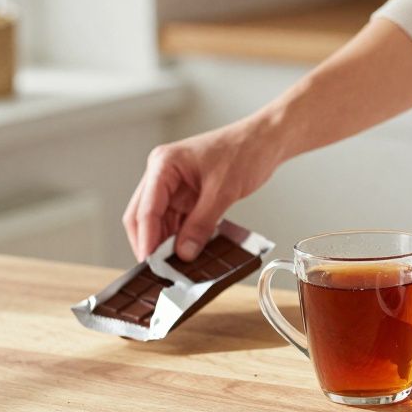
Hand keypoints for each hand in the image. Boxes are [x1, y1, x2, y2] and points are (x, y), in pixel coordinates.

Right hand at [123, 119, 281, 260]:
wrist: (266, 140)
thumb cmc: (245, 151)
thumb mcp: (223, 191)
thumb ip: (201, 224)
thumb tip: (184, 253)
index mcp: (164, 165)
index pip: (145, 208)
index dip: (146, 239)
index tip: (149, 263)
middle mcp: (163, 174)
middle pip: (144, 216)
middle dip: (150, 244)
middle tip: (158, 271)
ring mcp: (175, 185)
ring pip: (160, 221)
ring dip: (166, 243)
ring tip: (174, 268)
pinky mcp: (189, 195)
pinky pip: (178, 220)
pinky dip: (181, 237)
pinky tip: (187, 254)